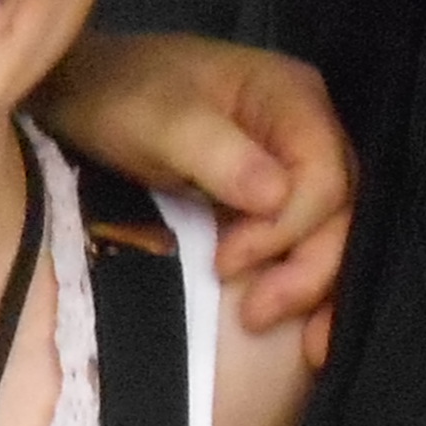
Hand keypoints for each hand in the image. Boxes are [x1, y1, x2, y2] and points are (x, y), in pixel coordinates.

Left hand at [37, 33, 355, 358]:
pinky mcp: (275, 199)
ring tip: (266, 322)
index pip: (324, 176)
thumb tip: (276, 198)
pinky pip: (307, 242)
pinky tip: (303, 331)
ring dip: (310, 285)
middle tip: (254, 314)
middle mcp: (308, 129)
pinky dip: (304, 283)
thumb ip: (217, 155)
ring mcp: (295, 165)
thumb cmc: (118, 97)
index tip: (226, 263)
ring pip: (331, 233)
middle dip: (308, 268)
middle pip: (340, 210)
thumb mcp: (157, 121)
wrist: (85, 94)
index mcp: (291, 97)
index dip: (287, 229)